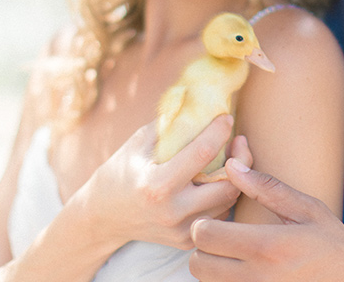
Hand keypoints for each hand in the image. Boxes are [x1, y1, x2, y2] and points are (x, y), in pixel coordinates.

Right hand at [73, 114, 250, 250]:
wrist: (103, 216)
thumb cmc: (122, 170)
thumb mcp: (140, 141)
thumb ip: (171, 123)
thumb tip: (203, 101)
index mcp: (157, 185)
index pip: (203, 153)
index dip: (220, 131)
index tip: (226, 117)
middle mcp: (172, 212)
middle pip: (227, 184)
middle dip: (240, 158)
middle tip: (239, 140)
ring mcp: (180, 231)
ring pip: (228, 202)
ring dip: (236, 177)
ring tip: (231, 157)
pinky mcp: (186, 241)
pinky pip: (220, 216)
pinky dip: (223, 196)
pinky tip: (218, 179)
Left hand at [189, 158, 343, 281]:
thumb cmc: (333, 245)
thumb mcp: (307, 209)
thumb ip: (266, 188)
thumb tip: (231, 165)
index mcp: (267, 245)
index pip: (206, 236)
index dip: (204, 224)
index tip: (218, 219)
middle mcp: (257, 276)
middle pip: (198, 264)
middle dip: (203, 248)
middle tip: (220, 238)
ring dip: (212, 268)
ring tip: (232, 255)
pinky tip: (243, 270)